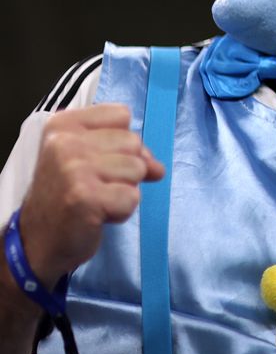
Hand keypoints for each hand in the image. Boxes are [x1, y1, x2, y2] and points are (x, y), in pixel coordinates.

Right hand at [18, 104, 163, 284]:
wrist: (39, 239)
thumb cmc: (68, 194)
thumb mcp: (91, 160)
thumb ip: (126, 152)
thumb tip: (158, 167)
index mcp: (64, 124)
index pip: (122, 115)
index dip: (123, 141)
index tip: (102, 159)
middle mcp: (64, 141)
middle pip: (134, 142)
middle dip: (126, 168)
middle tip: (96, 185)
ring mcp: (73, 168)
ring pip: (137, 169)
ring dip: (124, 190)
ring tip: (97, 198)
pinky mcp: (84, 196)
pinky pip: (132, 197)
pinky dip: (122, 211)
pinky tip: (97, 214)